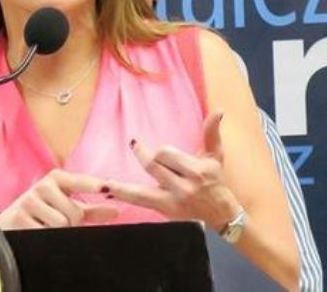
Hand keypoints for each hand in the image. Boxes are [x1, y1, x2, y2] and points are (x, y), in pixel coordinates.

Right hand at [0, 169, 118, 229]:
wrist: (8, 224)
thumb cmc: (43, 214)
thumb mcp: (66, 208)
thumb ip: (91, 210)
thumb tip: (116, 210)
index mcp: (56, 179)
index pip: (78, 181)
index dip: (92, 185)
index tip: (105, 187)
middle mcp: (42, 186)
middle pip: (74, 213)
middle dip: (71, 224)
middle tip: (57, 222)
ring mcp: (29, 201)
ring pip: (61, 225)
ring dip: (57, 232)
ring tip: (45, 226)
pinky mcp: (19, 217)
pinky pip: (45, 233)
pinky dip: (44, 236)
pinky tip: (35, 231)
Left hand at [106, 111, 241, 230]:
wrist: (221, 214)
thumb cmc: (216, 181)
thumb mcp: (216, 157)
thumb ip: (212, 133)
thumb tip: (218, 111)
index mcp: (197, 171)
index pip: (167, 154)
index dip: (162, 152)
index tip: (162, 152)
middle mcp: (185, 187)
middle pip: (154, 166)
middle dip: (144, 156)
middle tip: (135, 145)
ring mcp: (174, 201)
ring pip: (142, 189)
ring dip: (121, 185)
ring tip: (106, 181)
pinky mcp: (166, 210)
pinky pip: (141, 201)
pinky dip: (124, 196)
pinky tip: (109, 191)